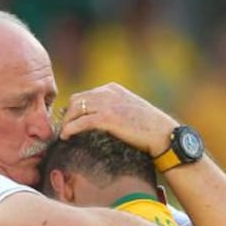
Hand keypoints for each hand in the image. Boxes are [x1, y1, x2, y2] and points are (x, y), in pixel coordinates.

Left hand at [60, 82, 178, 156]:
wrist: (162, 133)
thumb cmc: (148, 126)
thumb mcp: (128, 110)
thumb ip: (113, 108)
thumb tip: (95, 119)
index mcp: (112, 88)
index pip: (85, 94)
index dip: (74, 108)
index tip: (69, 120)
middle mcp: (107, 92)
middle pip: (76, 100)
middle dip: (67, 114)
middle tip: (63, 127)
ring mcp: (107, 103)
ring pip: (75, 109)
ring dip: (66, 122)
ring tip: (63, 134)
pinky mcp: (107, 117)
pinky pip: (80, 122)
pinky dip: (69, 129)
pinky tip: (65, 137)